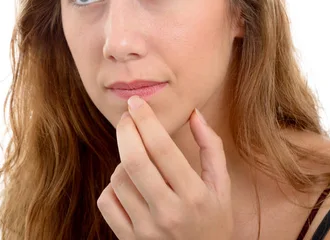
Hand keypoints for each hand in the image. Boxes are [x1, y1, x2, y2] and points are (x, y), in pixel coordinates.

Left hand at [97, 95, 232, 239]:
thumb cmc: (213, 222)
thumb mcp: (221, 187)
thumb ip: (211, 147)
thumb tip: (194, 113)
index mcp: (194, 196)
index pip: (162, 148)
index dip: (146, 119)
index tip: (137, 102)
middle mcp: (169, 213)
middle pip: (134, 160)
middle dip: (126, 130)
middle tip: (128, 118)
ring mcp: (146, 230)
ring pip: (118, 178)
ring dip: (123, 160)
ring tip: (137, 159)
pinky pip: (107, 201)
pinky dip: (113, 187)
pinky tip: (128, 185)